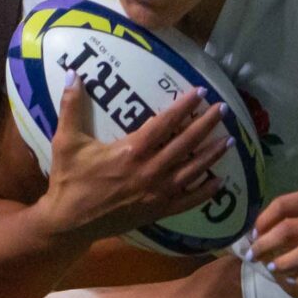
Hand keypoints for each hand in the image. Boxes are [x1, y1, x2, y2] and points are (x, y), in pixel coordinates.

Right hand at [38, 78, 226, 244]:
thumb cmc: (69, 181)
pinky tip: (219, 182)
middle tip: (223, 109)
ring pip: (191, 170)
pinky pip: (186, 201)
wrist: (68, 224)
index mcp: (131, 151)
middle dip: (206, 124)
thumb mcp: (67, 141)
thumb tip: (71, 73)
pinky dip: (204, 192)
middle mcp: (149, 170)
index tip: (201, 92)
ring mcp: (155, 193)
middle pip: (185, 143)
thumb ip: (71, 107)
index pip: (165, 123)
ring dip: (212, 155)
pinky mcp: (156, 212)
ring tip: (230, 140)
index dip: (185, 106)